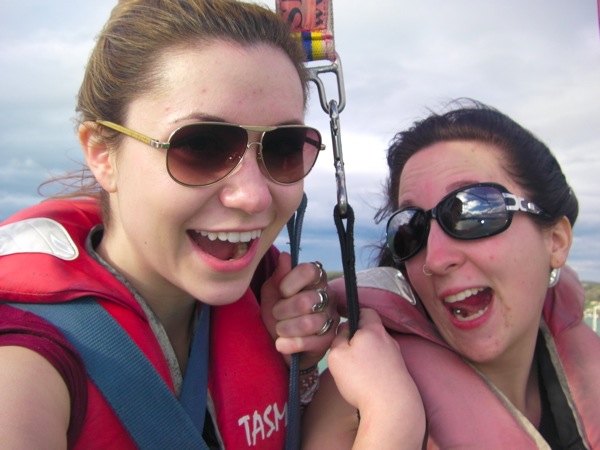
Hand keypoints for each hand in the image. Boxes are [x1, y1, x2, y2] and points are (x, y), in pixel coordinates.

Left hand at [260, 252, 337, 368]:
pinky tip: (281, 344)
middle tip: (276, 314)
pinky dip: (289, 344)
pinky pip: (309, 342)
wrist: (280, 342)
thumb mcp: (272, 291)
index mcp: (316, 279)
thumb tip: (285, 256)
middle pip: (306, 300)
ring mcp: (331, 318)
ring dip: (285, 328)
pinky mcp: (329, 340)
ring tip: (279, 330)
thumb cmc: (278, 311)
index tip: (281, 291)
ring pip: (308, 323)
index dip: (290, 281)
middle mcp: (328, 296)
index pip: (310, 270)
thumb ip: (279, 275)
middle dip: (282, 310)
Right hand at [327, 309, 420, 415]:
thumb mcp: (337, 356)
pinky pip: (383, 362)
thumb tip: (345, 331)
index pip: (366, 311)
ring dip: (366, 353)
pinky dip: (374, 367)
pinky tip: (366, 379)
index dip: (354, 313)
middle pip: (371, 330)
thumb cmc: (362, 380)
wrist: (392, 407)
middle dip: (358, 337)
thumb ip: (338, 339)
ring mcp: (396, 356)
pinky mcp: (399, 371)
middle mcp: (388, 339)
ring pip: (377, 347)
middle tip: (345, 349)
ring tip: (355, 368)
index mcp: (373, 330)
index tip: (344, 320)